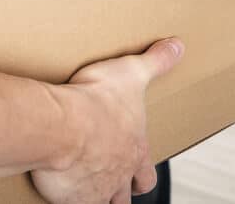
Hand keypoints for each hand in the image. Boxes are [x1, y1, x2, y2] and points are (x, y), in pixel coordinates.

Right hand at [32, 39, 183, 203]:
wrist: (65, 124)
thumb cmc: (97, 101)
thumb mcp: (132, 72)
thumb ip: (155, 61)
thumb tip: (177, 46)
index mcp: (134, 150)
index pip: (146, 174)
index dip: (142, 175)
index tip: (137, 173)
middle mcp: (118, 174)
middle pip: (125, 194)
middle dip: (121, 190)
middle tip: (109, 180)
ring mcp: (95, 188)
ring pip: (102, 202)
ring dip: (95, 194)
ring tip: (83, 182)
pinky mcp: (70, 196)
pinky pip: (70, 202)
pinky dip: (66, 196)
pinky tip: (57, 185)